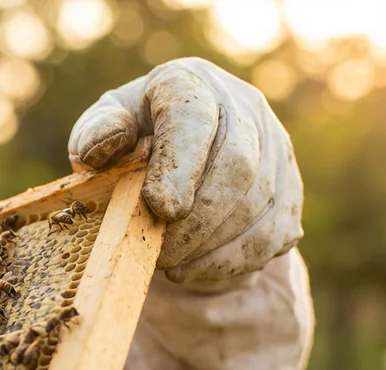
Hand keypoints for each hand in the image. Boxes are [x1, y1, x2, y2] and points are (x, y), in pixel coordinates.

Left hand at [68, 57, 302, 283]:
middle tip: (160, 251)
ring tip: (169, 263)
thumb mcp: (98, 134)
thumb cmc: (125, 148)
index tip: (160, 207)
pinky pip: (274, 230)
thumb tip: (107, 142)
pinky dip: (232, 259)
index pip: (193, 117)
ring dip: (212, 243)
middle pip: (238, 162)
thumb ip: (95, 134)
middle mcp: (241, 104)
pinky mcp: (289, 187)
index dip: (180, 164)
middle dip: (197, 217)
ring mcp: (274, 145)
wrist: (171, 167)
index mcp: (186, 83)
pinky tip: (194, 270)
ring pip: (260, 200)